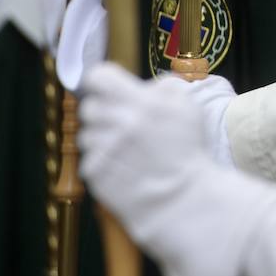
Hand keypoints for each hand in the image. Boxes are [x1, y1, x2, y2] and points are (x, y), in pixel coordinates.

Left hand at [79, 64, 230, 275]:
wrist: (181, 199)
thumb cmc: (187, 153)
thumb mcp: (188, 108)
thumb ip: (164, 87)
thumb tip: (143, 86)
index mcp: (140, 102)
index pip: (98, 77)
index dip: (103, 81)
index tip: (110, 88)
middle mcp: (118, 123)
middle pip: (89, 106)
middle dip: (104, 111)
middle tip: (122, 123)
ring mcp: (103, 148)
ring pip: (86, 133)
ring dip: (101, 138)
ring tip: (125, 150)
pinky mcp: (94, 171)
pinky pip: (89, 158)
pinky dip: (102, 161)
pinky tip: (122, 167)